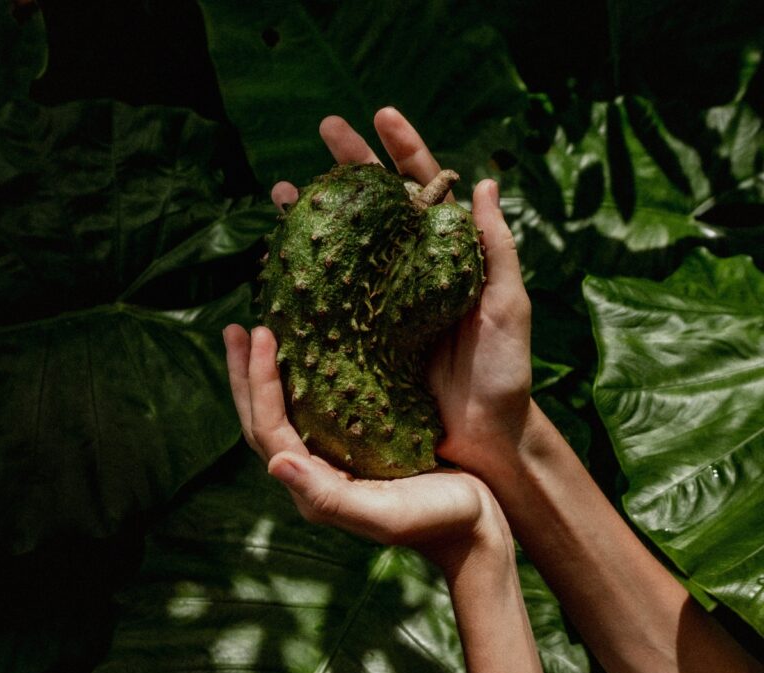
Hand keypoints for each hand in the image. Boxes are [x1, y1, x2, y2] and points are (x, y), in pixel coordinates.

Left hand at [223, 324, 513, 578]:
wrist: (472, 528)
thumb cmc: (437, 519)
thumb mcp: (387, 513)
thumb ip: (330, 497)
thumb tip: (274, 465)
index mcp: (314, 489)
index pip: (270, 431)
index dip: (259, 383)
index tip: (263, 334)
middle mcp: (313, 475)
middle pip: (262, 422)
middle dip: (244, 376)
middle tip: (236, 329)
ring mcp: (331, 462)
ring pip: (281, 416)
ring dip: (262, 378)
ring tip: (253, 337)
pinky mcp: (353, 450)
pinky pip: (311, 413)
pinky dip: (296, 383)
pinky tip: (302, 358)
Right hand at [270, 106, 533, 471]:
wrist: (485, 439)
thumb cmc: (505, 373)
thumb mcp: (508, 307)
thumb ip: (495, 248)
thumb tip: (485, 181)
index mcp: (447, 259)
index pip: (425, 192)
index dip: (405, 152)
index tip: (381, 115)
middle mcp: (412, 275)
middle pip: (377, 211)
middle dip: (351, 169)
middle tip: (324, 131)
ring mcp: (384, 307)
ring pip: (345, 251)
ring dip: (317, 218)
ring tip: (284, 193)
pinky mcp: (364, 342)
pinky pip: (331, 303)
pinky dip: (306, 279)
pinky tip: (282, 258)